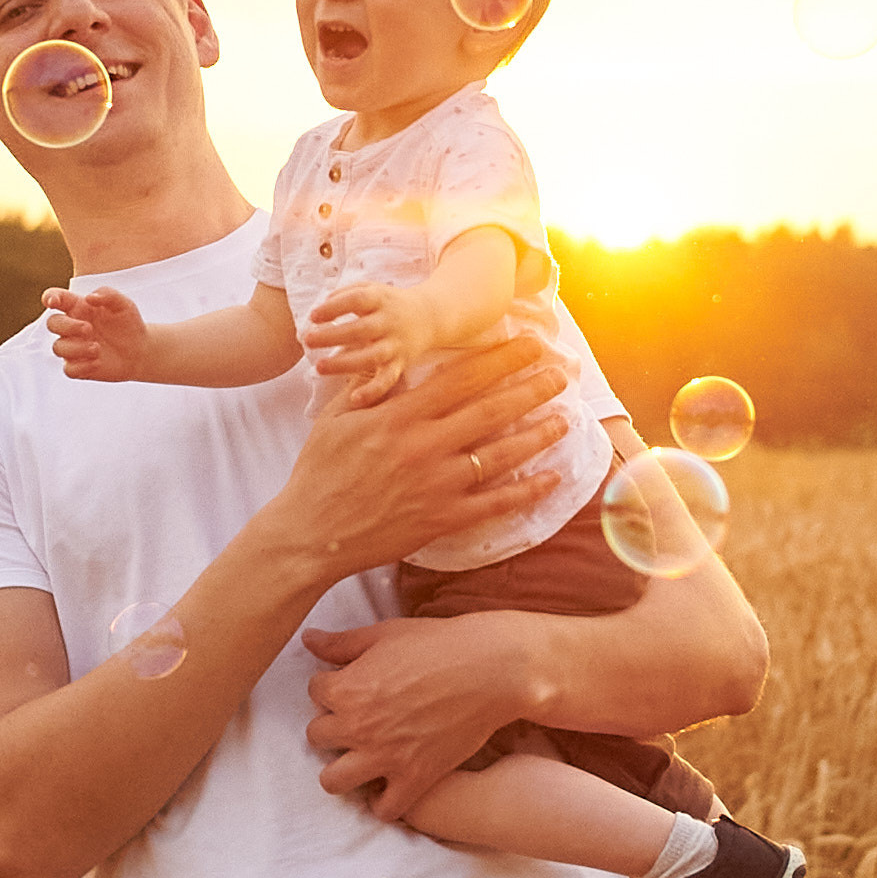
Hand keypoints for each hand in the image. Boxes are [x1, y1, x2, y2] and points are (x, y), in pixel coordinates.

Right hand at [42, 286, 147, 381]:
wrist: (139, 350)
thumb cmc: (128, 323)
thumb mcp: (124, 304)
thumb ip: (108, 294)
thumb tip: (89, 298)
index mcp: (78, 307)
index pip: (56, 298)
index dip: (49, 298)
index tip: (53, 302)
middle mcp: (71, 327)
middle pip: (52, 323)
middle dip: (67, 326)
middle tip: (89, 329)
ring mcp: (73, 347)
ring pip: (58, 348)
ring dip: (76, 348)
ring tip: (97, 348)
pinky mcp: (78, 367)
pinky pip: (68, 369)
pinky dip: (82, 366)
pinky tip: (97, 362)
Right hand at [267, 327, 566, 585]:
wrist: (311, 533)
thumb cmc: (319, 473)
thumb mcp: (334, 419)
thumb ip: (367, 387)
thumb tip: (387, 359)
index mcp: (399, 416)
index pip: (461, 378)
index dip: (499, 359)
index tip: (528, 344)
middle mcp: (424, 446)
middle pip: (491, 410)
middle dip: (531, 388)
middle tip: (561, 372)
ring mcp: (437, 484)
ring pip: (500, 453)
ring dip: (537, 435)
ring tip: (565, 419)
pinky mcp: (442, 518)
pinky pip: (494, 503)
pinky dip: (526, 492)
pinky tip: (551, 480)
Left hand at [302, 614, 527, 818]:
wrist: (490, 670)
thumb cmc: (438, 644)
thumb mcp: (384, 634)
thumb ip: (341, 643)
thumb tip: (308, 639)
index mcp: (346, 688)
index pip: (314, 693)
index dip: (331, 686)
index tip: (350, 685)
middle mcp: (358, 727)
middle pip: (316, 736)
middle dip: (331, 726)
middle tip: (354, 721)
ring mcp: (384, 757)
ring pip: (332, 781)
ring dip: (341, 769)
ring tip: (359, 758)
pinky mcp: (415, 779)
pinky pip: (383, 809)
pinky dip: (382, 801)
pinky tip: (388, 783)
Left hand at [303, 280, 421, 407]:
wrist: (431, 317)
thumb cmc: (389, 303)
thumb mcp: (371, 289)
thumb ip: (345, 294)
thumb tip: (320, 308)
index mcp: (380, 299)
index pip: (357, 300)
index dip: (334, 307)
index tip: (313, 316)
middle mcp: (389, 322)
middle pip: (361, 329)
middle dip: (333, 336)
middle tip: (307, 339)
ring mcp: (395, 345)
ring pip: (372, 357)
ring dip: (345, 364)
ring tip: (319, 367)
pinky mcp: (401, 364)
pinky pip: (388, 380)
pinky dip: (373, 391)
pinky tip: (354, 398)